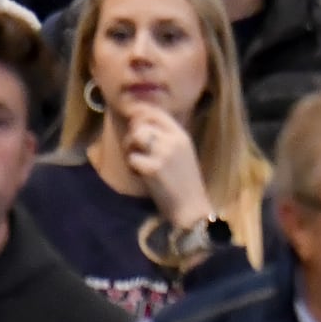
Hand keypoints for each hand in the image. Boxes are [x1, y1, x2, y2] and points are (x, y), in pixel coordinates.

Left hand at [114, 106, 214, 235]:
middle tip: (134, 150)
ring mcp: (164, 153)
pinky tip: (139, 175)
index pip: (157, 113)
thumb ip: (166, 139)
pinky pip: (131, 158)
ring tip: (136, 162)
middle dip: (132, 135)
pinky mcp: (153, 168)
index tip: (132, 120)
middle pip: (141, 124)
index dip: (140, 113)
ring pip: (135, 136)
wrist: (191, 208)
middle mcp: (174, 140)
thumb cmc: (185, 183)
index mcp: (182, 135)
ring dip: (129, 149)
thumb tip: (141, 124)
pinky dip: (131, 167)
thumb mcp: (181, 154)